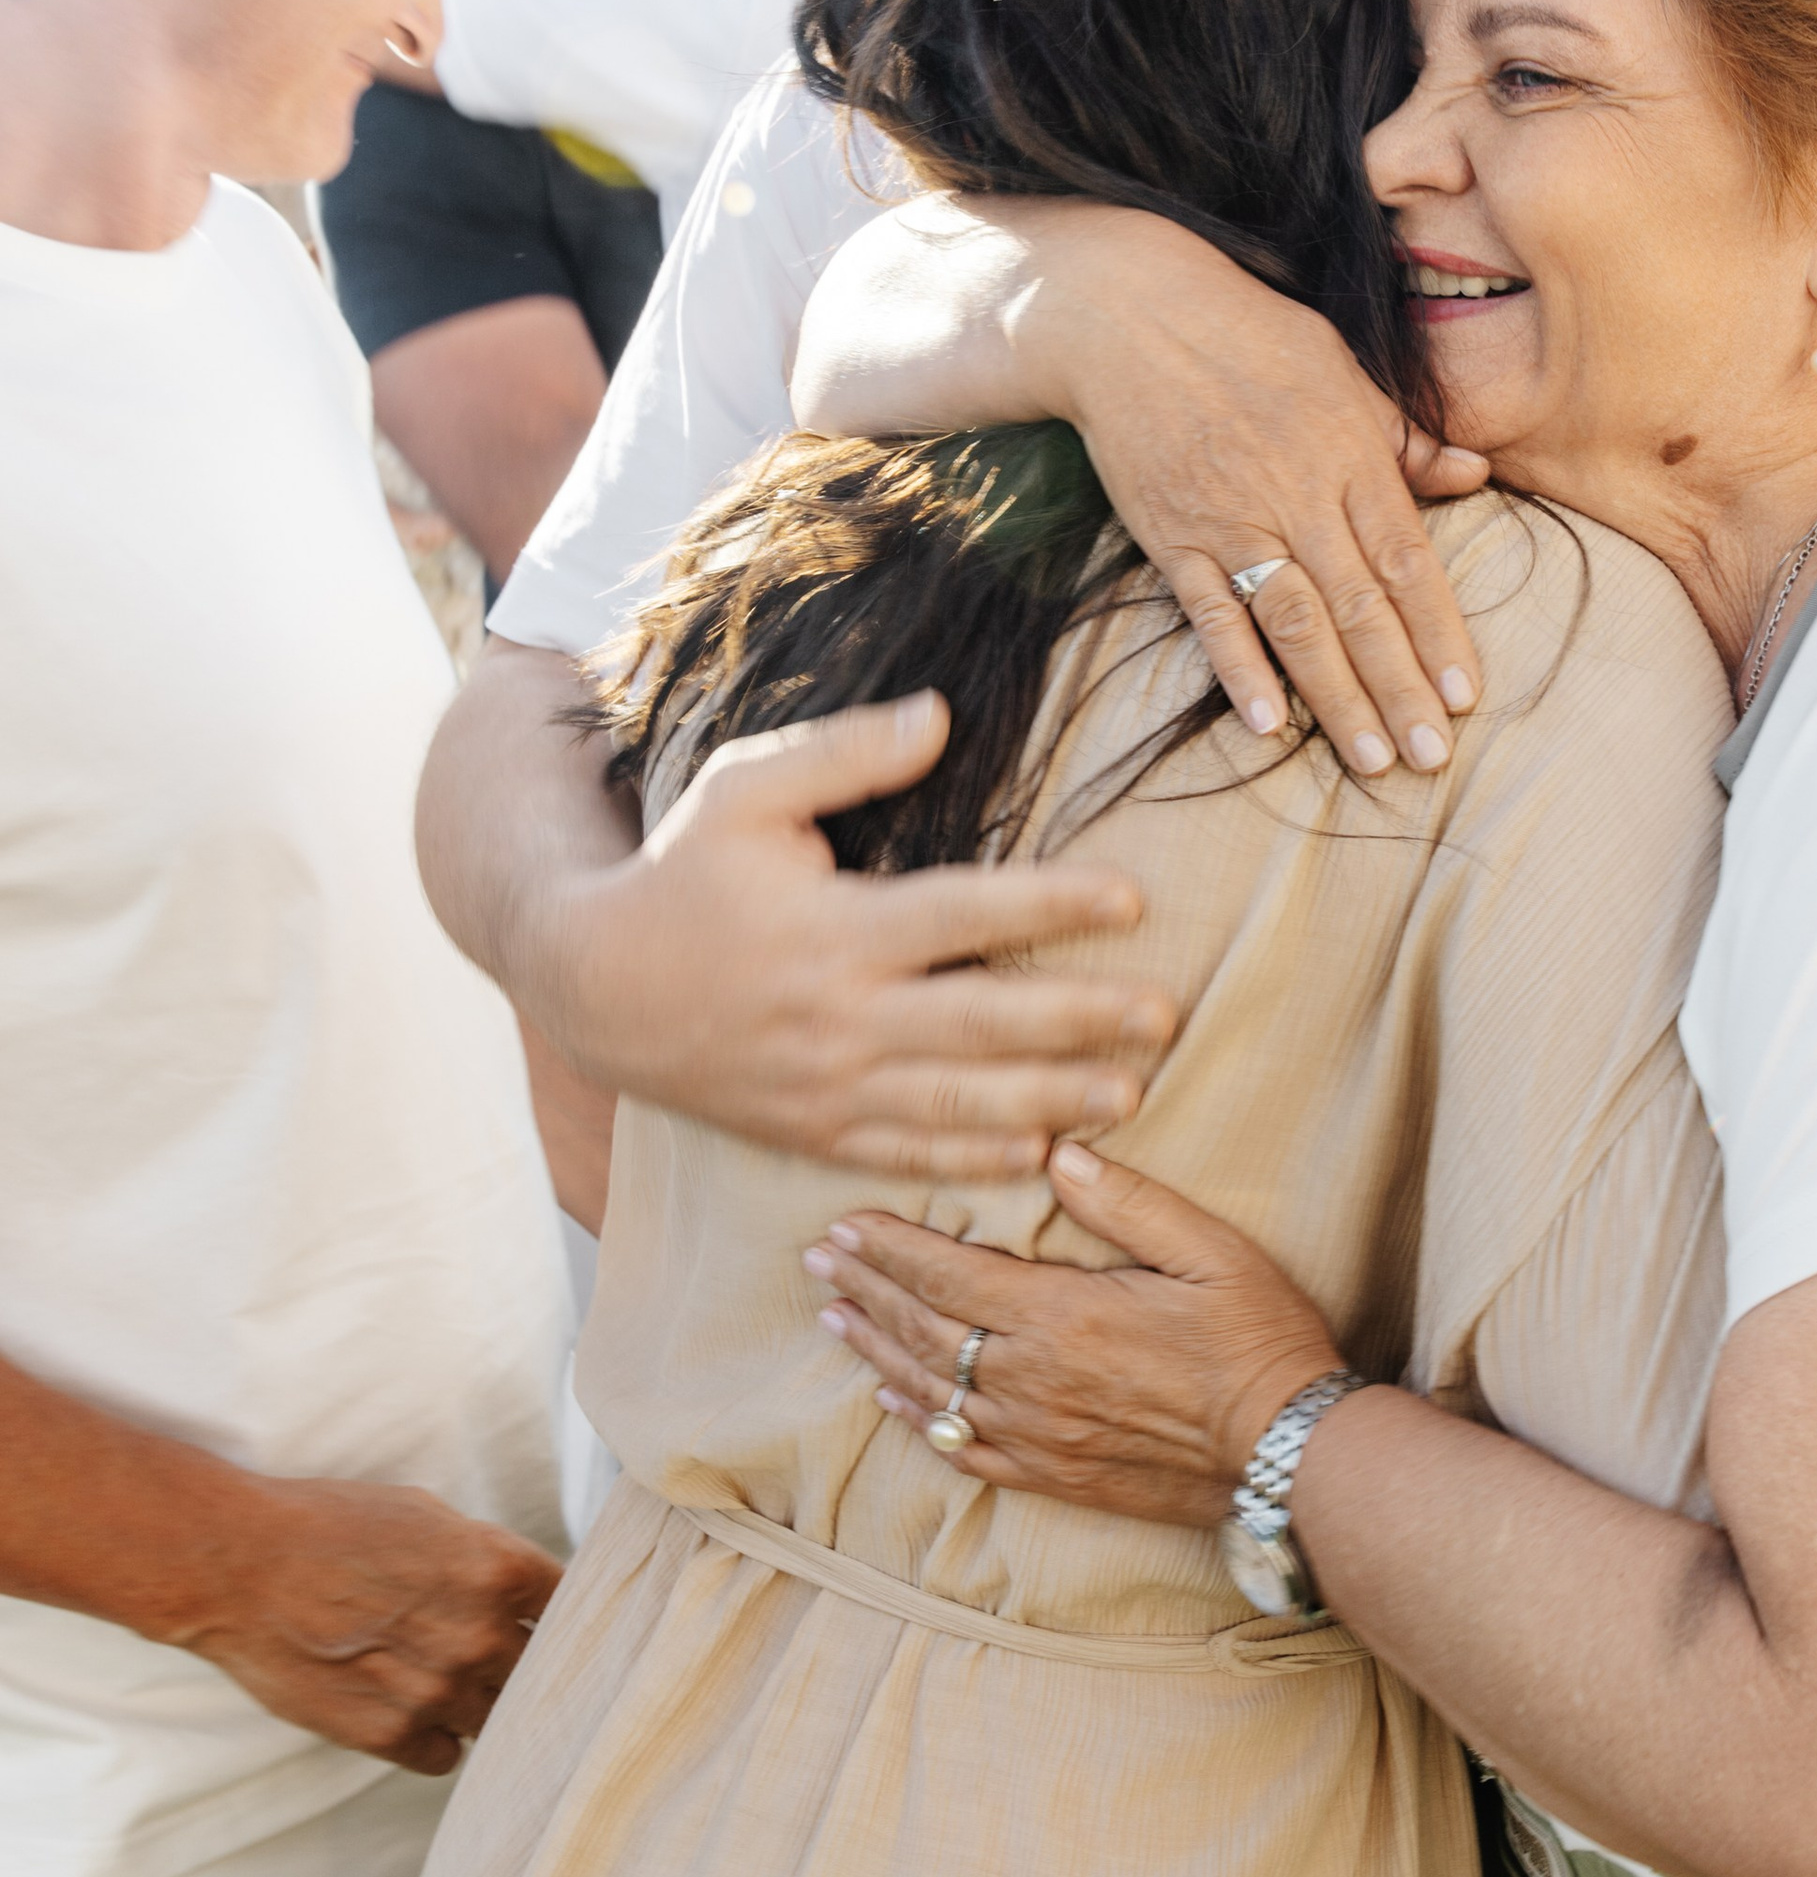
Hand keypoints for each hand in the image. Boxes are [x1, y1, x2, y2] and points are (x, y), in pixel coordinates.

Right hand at [173, 1477, 563, 1776]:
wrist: (239, 1567)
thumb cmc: (328, 1527)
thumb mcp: (425, 1516)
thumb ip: (484, 1558)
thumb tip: (518, 1590)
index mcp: (498, 1568)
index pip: (571, 1608)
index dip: (559, 1616)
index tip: (544, 1622)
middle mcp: (479, 1634)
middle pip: (540, 1671)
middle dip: (519, 1662)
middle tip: (486, 1653)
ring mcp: (437, 1691)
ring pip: (497, 1719)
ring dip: (477, 1703)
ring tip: (438, 1678)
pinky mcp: (390, 1735)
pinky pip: (445, 1755)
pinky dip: (434, 1738)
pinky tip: (408, 1708)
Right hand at [551, 688, 1179, 1176]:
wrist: (590, 985)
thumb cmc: (680, 872)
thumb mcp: (745, 791)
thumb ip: (844, 753)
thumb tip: (941, 713)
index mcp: (835, 928)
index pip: (966, 913)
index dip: (1052, 906)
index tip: (1132, 898)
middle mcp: (839, 1016)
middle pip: (981, 1023)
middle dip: (1080, 1022)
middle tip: (1165, 1016)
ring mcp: (827, 1085)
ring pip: (958, 1103)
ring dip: (1050, 1102)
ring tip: (1131, 1097)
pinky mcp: (812, 1131)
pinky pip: (907, 1153)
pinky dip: (975, 1163)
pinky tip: (1041, 1158)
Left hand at [804, 1139, 1341, 1528]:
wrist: (1289, 1456)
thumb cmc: (1259, 1343)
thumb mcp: (1210, 1251)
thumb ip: (1128, 1203)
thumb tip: (1059, 1154)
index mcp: (1062, 1316)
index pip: (949, 1275)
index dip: (890, 1248)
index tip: (844, 1224)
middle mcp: (1032, 1379)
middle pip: (923, 1329)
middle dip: (866, 1289)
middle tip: (818, 1262)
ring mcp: (1038, 1434)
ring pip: (930, 1389)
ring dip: (877, 1349)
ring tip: (835, 1319)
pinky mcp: (1055, 1475)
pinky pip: (963, 1449)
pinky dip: (919, 1420)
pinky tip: (893, 1402)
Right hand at [1004, 206, 1490, 775]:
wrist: (1129, 315)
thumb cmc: (1247, 335)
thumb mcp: (1342, 370)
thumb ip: (1404, 437)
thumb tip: (1474, 475)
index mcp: (1350, 454)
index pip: (1408, 561)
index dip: (1439, 633)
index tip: (1464, 696)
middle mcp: (1298, 494)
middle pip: (1361, 606)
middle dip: (1399, 688)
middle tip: (1431, 758)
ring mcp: (1231, 519)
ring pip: (1296, 622)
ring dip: (1336, 696)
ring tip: (1370, 760)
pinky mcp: (1171, 536)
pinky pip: (1209, 613)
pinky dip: (1239, 669)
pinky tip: (1269, 723)